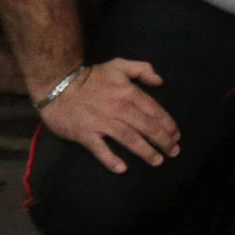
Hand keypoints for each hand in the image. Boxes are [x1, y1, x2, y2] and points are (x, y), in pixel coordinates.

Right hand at [37, 56, 178, 174]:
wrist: (57, 85)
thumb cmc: (91, 76)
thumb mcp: (119, 65)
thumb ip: (142, 69)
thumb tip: (160, 81)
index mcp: (129, 93)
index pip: (155, 111)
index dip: (168, 124)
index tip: (177, 135)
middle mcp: (120, 109)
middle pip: (147, 128)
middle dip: (164, 141)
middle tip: (174, 152)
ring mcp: (102, 123)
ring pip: (130, 140)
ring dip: (146, 152)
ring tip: (158, 161)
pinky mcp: (85, 134)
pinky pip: (100, 149)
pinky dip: (111, 159)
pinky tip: (122, 169)